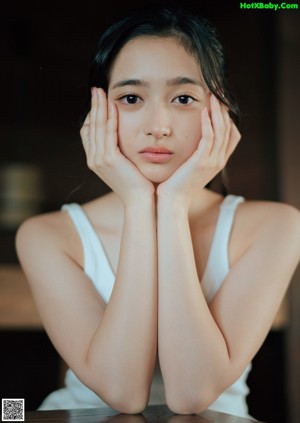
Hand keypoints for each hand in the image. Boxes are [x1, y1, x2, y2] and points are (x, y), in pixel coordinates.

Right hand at [80, 87, 153, 205]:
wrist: (140, 201)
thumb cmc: (137, 184)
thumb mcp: (125, 165)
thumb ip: (120, 151)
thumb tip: (124, 138)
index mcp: (95, 161)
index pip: (88, 132)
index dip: (93, 115)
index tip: (100, 101)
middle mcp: (93, 159)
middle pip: (89, 126)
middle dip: (93, 107)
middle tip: (97, 89)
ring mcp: (99, 160)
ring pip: (97, 127)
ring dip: (99, 108)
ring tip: (102, 92)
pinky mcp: (109, 160)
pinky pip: (108, 134)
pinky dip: (110, 119)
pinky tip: (113, 107)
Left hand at [157, 94, 240, 208]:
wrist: (171, 202)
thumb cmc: (176, 185)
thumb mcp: (189, 168)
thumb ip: (195, 155)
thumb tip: (190, 143)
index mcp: (217, 163)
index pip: (232, 137)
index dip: (228, 119)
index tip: (219, 105)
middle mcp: (218, 162)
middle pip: (229, 130)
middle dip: (223, 111)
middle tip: (216, 95)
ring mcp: (212, 162)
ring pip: (221, 131)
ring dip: (216, 112)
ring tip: (211, 97)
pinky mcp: (201, 162)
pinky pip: (208, 138)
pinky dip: (207, 123)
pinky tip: (202, 111)